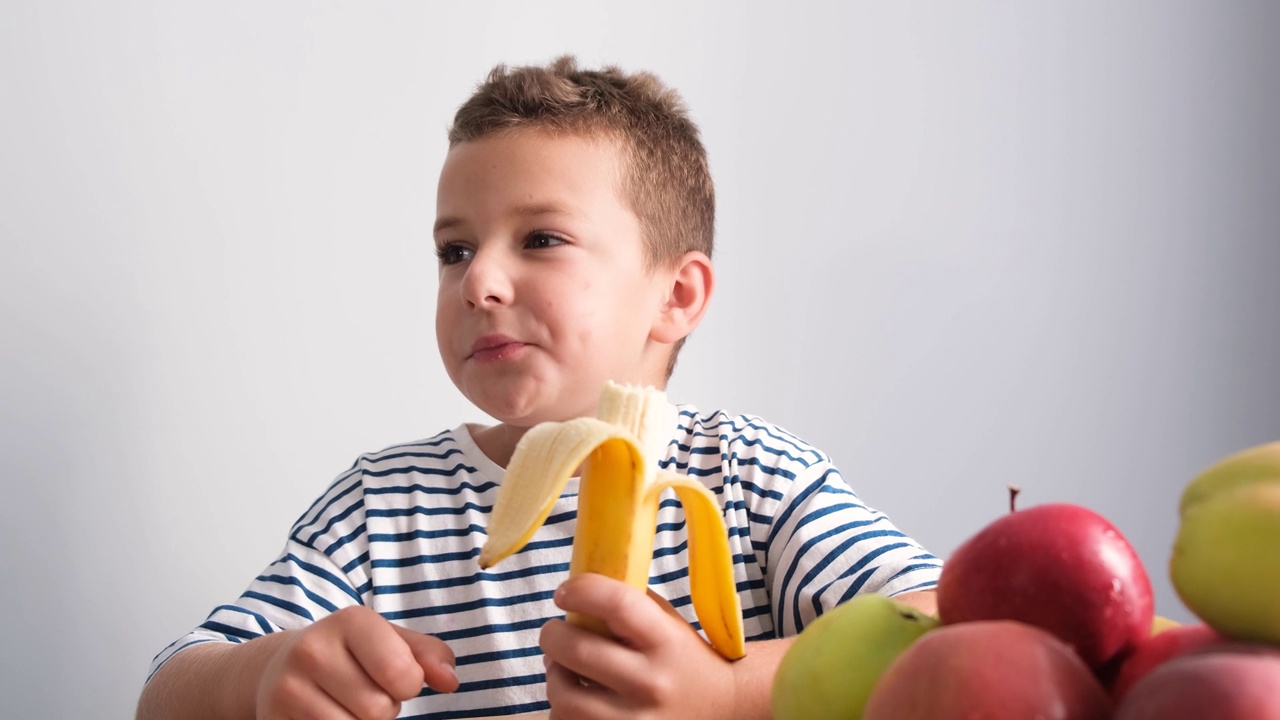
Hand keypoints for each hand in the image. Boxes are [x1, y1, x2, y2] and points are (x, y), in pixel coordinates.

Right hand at [257, 605, 458, 718]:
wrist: (280, 667)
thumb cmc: (351, 654)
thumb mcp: (391, 641)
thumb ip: (429, 655)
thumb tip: (450, 681)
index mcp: (351, 621)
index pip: (401, 674)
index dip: (408, 685)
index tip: (393, 675)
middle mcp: (313, 649)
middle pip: (379, 709)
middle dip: (383, 708)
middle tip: (364, 691)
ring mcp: (287, 687)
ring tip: (345, 704)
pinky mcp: (274, 718)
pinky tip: (326, 714)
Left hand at [539, 574, 736, 719]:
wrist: (722, 707)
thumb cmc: (686, 659)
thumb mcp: (668, 623)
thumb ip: (630, 602)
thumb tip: (581, 585)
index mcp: (665, 641)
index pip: (618, 603)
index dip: (582, 590)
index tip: (565, 592)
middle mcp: (651, 682)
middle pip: (578, 649)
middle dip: (553, 634)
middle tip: (555, 631)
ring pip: (565, 697)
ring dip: (554, 677)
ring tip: (562, 668)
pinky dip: (562, 710)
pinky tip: (576, 698)